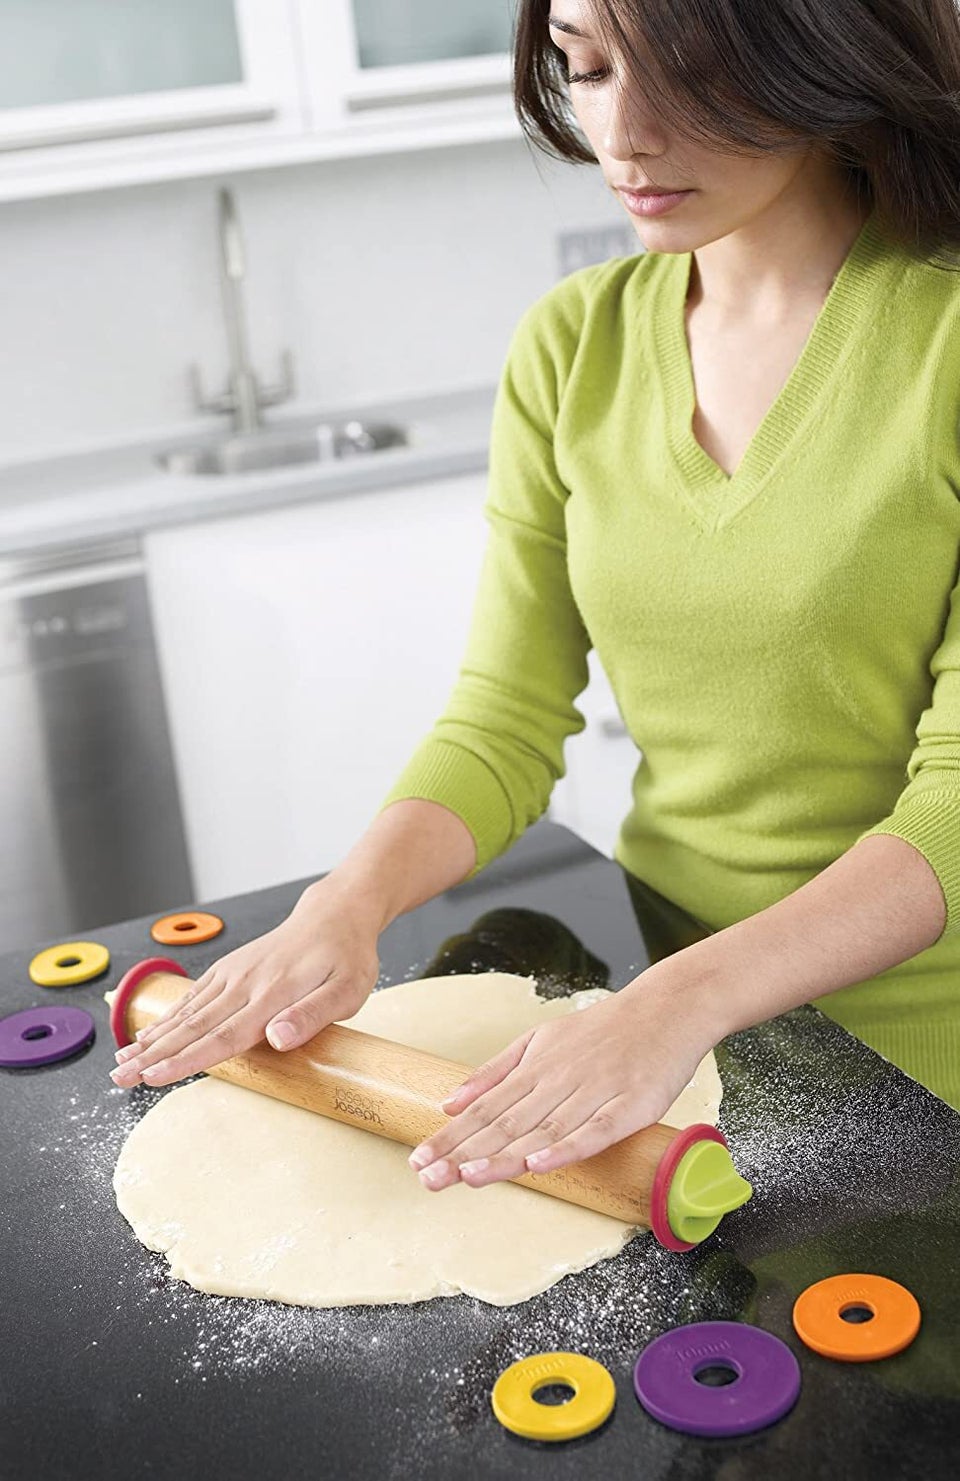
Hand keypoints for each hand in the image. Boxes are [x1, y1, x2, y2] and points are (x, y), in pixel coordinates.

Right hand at [110, 879, 380, 1088]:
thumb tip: (276, 1038)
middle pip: (193, 1027)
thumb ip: (312, 1015)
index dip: (187, 1059)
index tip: (155, 1078)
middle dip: (153, 1055)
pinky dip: (168, 1017)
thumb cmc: (346, 957)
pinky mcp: (230, 969)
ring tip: (120, 1061)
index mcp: (273, 995)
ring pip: (186, 1013)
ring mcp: (234, 974)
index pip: (223, 1035)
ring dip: (152, 1039)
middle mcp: (246, 984)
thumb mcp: (348, 990)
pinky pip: (193, 996)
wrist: (335, 913)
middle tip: (119, 1078)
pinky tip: (148, 1034)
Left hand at [408, 975, 714, 1191]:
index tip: (419, 1160)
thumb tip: (450, 1101)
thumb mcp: (541, 1039)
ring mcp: (594, 1092)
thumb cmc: (604, 1029)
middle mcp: (559, 1079)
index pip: (486, 1108)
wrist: (667, 1009)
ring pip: (542, 1130)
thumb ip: (496, 1071)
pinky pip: (595, 1131)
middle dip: (464, 1151)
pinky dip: (566, 1148)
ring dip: (503, 1155)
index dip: (452, 1136)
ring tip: (468, 1176)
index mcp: (536, 1067)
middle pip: (506, 1122)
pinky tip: (540, 1164)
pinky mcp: (630, 1106)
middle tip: (428, 1178)